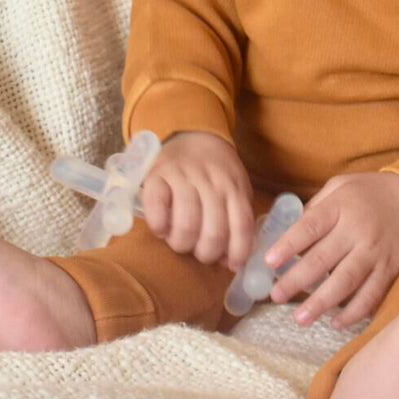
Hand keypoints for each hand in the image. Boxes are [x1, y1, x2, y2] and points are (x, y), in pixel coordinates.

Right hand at [140, 132, 254, 269]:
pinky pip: (157, 206)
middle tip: (200, 253)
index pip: (241, 225)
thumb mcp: (235, 186)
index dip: (238, 252)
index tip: (231, 265)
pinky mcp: (157, 174)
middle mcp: (211, 181)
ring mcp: (184, 176)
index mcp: (234, 186)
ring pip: (187, 224)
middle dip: (207, 254)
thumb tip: (231, 262)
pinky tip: (161, 230)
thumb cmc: (215, 170)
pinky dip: (159, 225)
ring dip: (183, 244)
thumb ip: (237, 219)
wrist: (191, 133)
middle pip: (214, 231)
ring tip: (180, 243)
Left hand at [265, 172, 398, 328]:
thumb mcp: (341, 186)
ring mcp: (375, 252)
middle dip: (296, 280)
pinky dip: (354, 312)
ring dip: (321, 303)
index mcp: (341, 206)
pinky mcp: (390, 270)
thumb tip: (289, 235)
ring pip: (346, 282)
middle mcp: (358, 230)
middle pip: (323, 259)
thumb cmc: (372, 192)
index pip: (309, 227)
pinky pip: (371, 295)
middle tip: (275, 296)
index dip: (288, 245)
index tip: (268, 262)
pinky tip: (336, 323)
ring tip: (300, 319)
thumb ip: (316, 207)